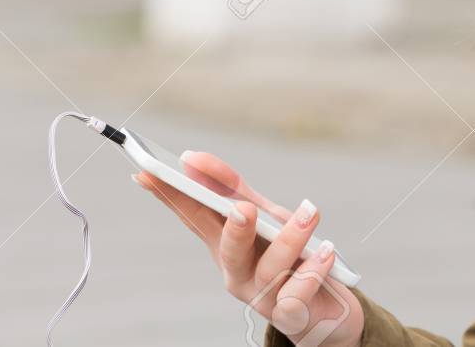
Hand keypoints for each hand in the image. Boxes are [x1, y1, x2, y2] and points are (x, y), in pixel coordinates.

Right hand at [133, 151, 363, 346]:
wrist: (326, 309)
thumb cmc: (289, 254)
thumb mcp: (264, 216)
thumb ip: (233, 190)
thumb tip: (192, 159)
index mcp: (225, 246)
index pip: (195, 218)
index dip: (172, 198)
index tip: (148, 173)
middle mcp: (238, 273)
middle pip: (229, 251)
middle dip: (234, 230)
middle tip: (244, 208)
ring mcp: (263, 296)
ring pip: (271, 269)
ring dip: (291, 240)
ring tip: (310, 212)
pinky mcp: (291, 315)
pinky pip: (298, 296)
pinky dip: (312, 273)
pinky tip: (325, 253)